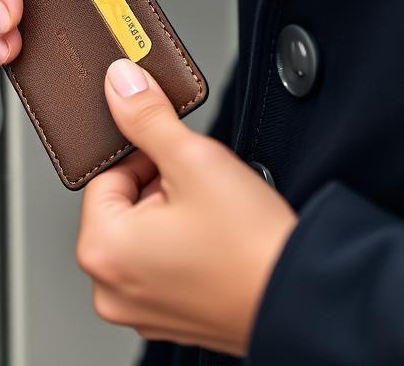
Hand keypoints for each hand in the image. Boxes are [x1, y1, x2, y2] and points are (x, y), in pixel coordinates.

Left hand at [77, 59, 297, 355]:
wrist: (302, 295)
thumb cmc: (250, 243)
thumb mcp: (193, 159)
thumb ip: (147, 117)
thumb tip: (120, 83)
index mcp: (101, 251)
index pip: (107, 175)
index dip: (148, 158)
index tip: (180, 161)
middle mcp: (109, 289)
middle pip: (123, 207)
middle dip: (160, 189)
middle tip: (203, 192)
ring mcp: (138, 310)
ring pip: (144, 237)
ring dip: (173, 218)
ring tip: (214, 222)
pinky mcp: (168, 320)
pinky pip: (162, 268)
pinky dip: (183, 251)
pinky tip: (216, 246)